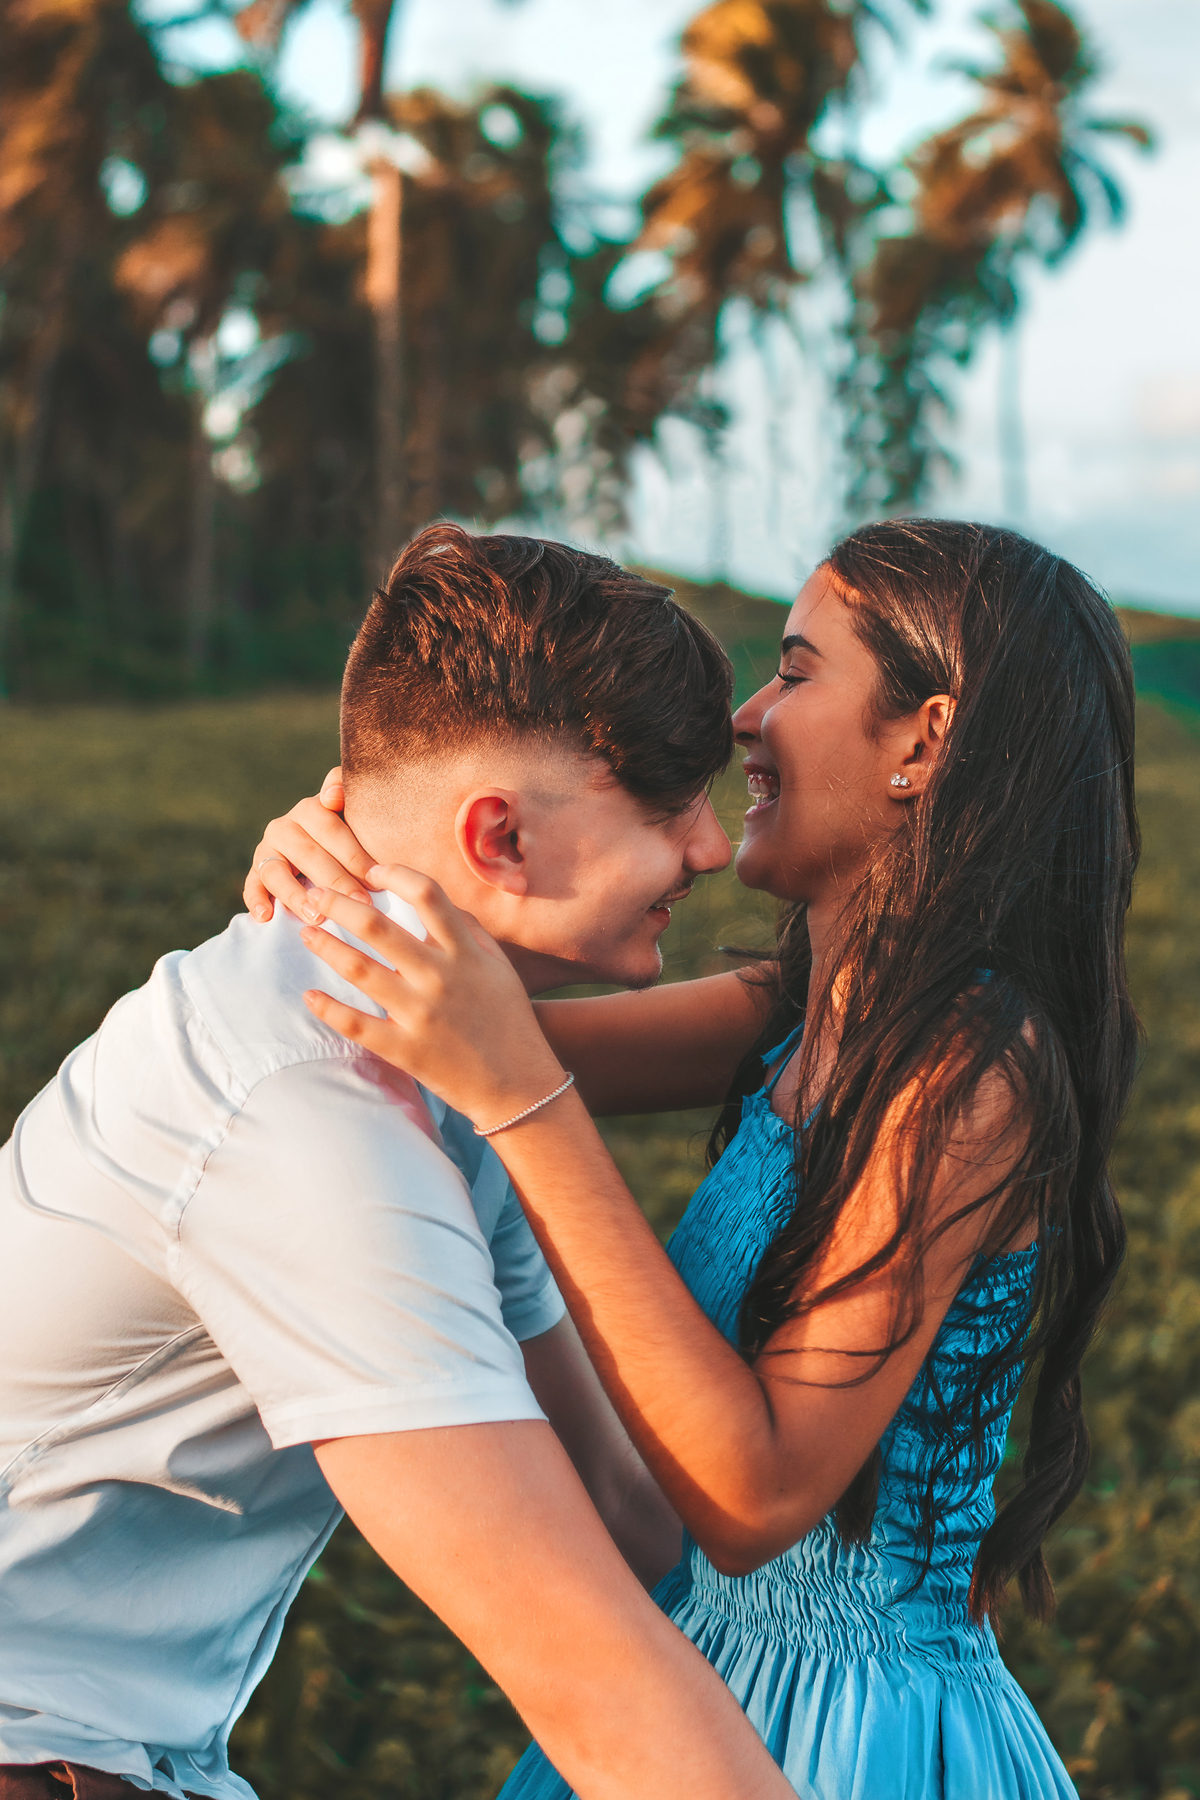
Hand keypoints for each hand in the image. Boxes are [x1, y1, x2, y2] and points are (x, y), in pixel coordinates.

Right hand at [243, 767, 376, 921]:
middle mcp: (285, 826)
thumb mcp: (356, 810)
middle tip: (360, 904)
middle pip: (308, 854)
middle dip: (336, 881)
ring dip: (296, 895)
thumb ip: (344, 788)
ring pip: (276, 871)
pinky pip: (252, 886)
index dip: (353, 854)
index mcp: (311, 809)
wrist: (330, 850)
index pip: (330, 829)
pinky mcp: (256, 873)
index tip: (374, 878)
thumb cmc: (354, 831)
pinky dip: (256, 901)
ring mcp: (267, 850)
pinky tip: (266, 917)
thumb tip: (331, 796)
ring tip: (317, 916)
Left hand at [299, 872, 567, 1130]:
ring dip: (325, 946)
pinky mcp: (406, 1050)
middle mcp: (441, 978)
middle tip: (317, 895)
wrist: (519, 1085)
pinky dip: (328, 1008)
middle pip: (377, 926)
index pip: (426, 894)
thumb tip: (434, 899)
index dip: (394, 874)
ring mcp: (421, 1015)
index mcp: (465, 952)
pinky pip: (357, 1025)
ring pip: (359, 970)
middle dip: (338, 904)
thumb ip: (468, 929)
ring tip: (307, 933)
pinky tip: (309, 995)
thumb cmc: (508, 1019)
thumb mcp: (498, 966)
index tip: (370, 872)